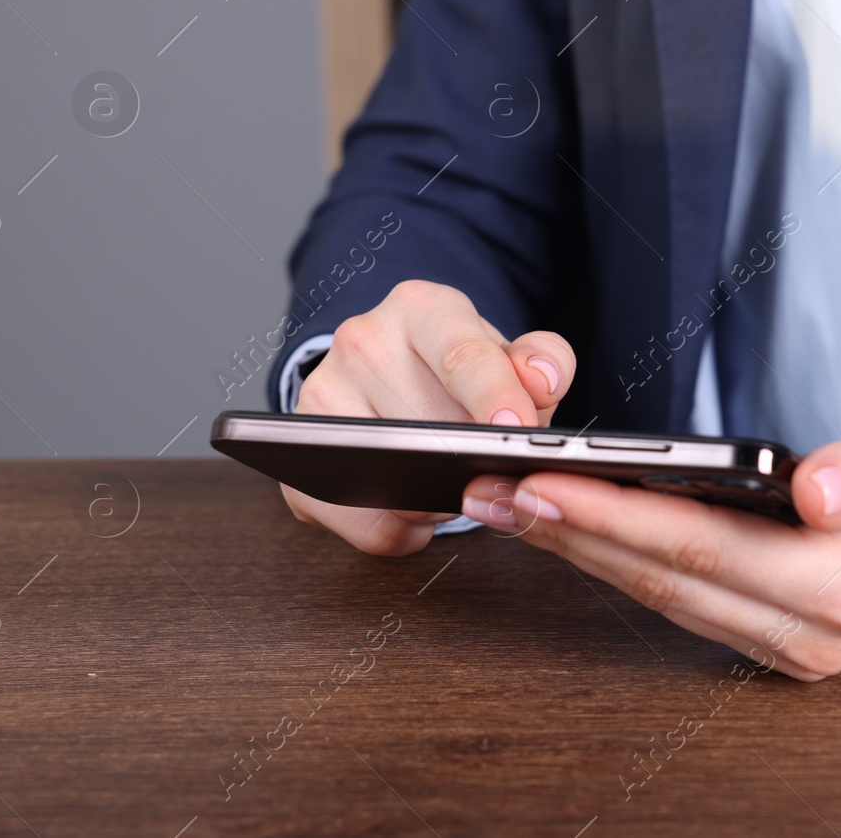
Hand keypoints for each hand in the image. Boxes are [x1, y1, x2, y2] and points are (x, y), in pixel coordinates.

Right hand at [284, 280, 575, 554]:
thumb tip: (541, 378)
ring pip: (392, 474)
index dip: (492, 394)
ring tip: (456, 487)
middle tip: (492, 471)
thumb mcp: (511, 359)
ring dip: (437, 501)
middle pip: (430, 425)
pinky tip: (417, 514)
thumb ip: (543, 362)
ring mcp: (322, 393)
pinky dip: (398, 531)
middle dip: (471, 462)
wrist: (394, 379)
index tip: (514, 430)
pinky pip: (358, 517)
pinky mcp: (297, 453)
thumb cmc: (462, 374)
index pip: (460, 353)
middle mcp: (363, 340)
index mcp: (423, 309)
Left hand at [459, 393, 840, 679]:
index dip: (617, 515)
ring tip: (510, 507)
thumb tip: (815, 490)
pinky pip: (684, 600)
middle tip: (490, 491)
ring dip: (583, 553)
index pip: (706, 547)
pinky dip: (623, 564)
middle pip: (667, 580)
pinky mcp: (778, 636)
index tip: (541, 483)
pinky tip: (576, 531)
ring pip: (665, 596)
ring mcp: (795, 646)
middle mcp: (814, 635)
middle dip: (572, 535)